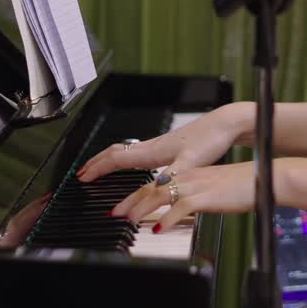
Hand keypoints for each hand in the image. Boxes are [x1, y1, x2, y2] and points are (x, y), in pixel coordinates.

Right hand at [75, 103, 246, 182]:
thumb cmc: (211, 140)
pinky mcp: (169, 146)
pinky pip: (137, 153)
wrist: (226, 124)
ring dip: (109, 160)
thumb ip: (174, 173)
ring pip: (126, 151)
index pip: (117, 159)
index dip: (97, 169)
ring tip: (99, 168)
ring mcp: (160, 145)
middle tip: (81, 173)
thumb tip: (157, 183)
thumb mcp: (192, 161)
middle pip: (116, 152)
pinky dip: (125, 159)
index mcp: (154, 151)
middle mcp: (153, 146)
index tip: (81, 177)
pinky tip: (133, 165)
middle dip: (96, 163)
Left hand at [109, 162, 255, 230]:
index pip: (157, 184)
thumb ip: (200, 198)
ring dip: (142, 208)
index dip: (138, 195)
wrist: (267, 177)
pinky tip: (157, 229)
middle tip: (115, 213)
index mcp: (192, 175)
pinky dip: (166, 218)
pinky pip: (180, 207)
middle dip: (131, 201)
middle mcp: (190, 177)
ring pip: (161, 195)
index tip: (124, 206)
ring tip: (128, 220)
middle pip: (152, 188)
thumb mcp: (217, 190)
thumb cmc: (246, 185)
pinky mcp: (206, 196)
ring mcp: (197, 185)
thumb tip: (187, 210)